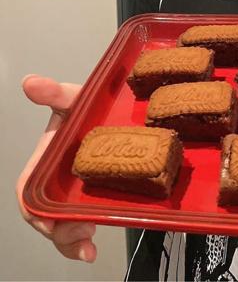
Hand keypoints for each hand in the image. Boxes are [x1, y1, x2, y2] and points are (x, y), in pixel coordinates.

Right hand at [16, 75, 96, 261]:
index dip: (33, 210)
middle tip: (81, 237)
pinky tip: (93, 247)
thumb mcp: (74, 98)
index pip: (29, 190)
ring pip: (64, 226)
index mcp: (46, 159)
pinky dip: (82, 242)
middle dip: (58, 233)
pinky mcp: (94, 197)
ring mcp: (75, 191)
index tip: (48, 224)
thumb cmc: (87, 107)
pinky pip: (83, 224)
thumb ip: (55, 92)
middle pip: (46, 216)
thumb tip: (31, 82)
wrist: (117, 110)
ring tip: (88, 244)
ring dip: (72, 241)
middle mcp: (57, 180)